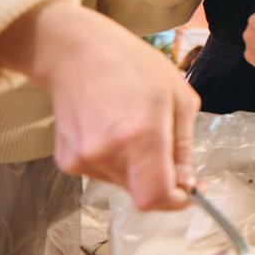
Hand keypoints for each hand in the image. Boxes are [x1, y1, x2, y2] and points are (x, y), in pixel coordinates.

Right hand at [19, 2, 195, 210]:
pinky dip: (117, 161)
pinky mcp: (66, 161)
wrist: (76, 53)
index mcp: (140, 136)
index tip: (187, 190)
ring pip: (124, 184)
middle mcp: (106, 153)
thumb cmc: (135, 67)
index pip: (155, 197)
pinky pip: (104, 174)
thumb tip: (188, 185)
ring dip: (138, 168)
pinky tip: (114, 130)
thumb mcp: (179, 98)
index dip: (175, 201)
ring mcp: (82, 159)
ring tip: (135, 128)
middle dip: (160, 179)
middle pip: (142, 192)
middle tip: (165, 146)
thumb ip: (184, 147)